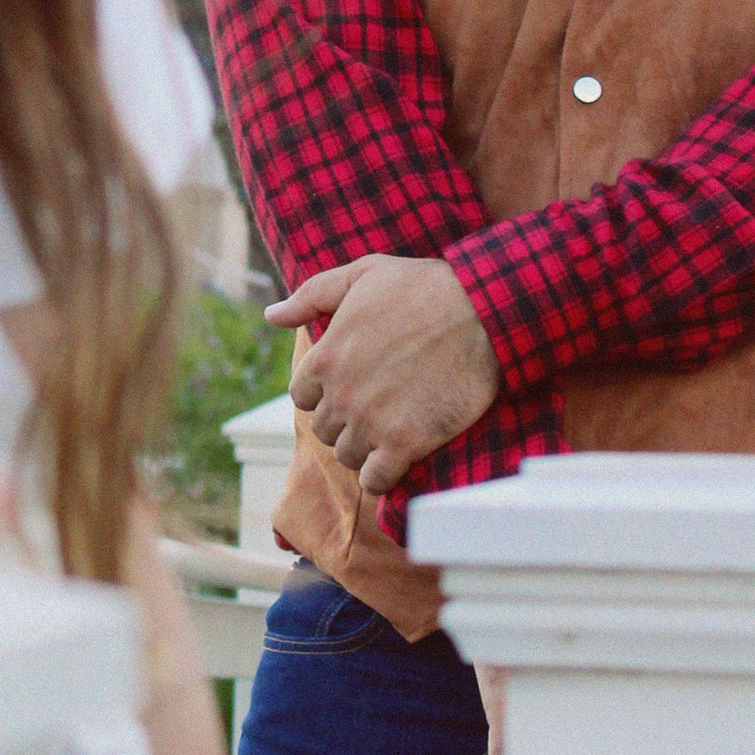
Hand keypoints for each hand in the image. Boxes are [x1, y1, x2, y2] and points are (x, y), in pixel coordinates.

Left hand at [265, 254, 498, 497]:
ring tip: (388, 432)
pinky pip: (376, 479)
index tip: (350, 387)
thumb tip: (271, 315)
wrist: (483, 310)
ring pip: (347, 455)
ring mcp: (371, 422)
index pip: (303, 397)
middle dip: (345, 421)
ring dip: (363, 448)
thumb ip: (311, 296)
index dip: (325, 394)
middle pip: (324, 429)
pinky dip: (381, 476)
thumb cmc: (424, 287)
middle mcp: (341, 395)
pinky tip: (397, 460)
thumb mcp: (362, 275)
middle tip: (375, 409)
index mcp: (325, 358)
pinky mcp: (406, 443)